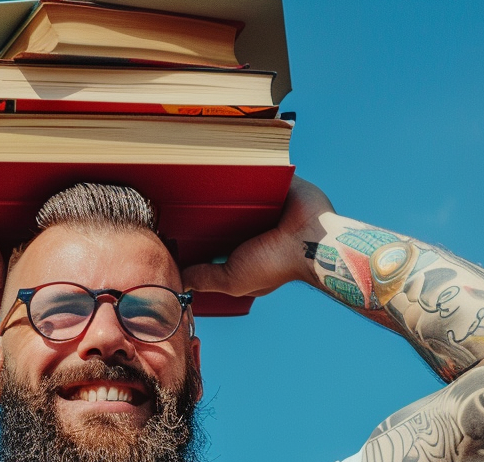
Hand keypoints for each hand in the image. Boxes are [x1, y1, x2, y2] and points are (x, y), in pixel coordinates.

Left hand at [182, 175, 333, 296]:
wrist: (313, 241)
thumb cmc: (276, 264)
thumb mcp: (233, 278)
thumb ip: (207, 278)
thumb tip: (180, 281)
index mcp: (245, 244)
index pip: (215, 235)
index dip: (196, 231)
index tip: (171, 223)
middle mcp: (255, 222)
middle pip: (223, 208)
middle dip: (205, 202)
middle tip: (176, 191)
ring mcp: (268, 200)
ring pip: (238, 185)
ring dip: (223, 179)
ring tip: (197, 168)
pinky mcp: (279, 180)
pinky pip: (259, 166)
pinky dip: (246, 162)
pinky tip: (224, 157)